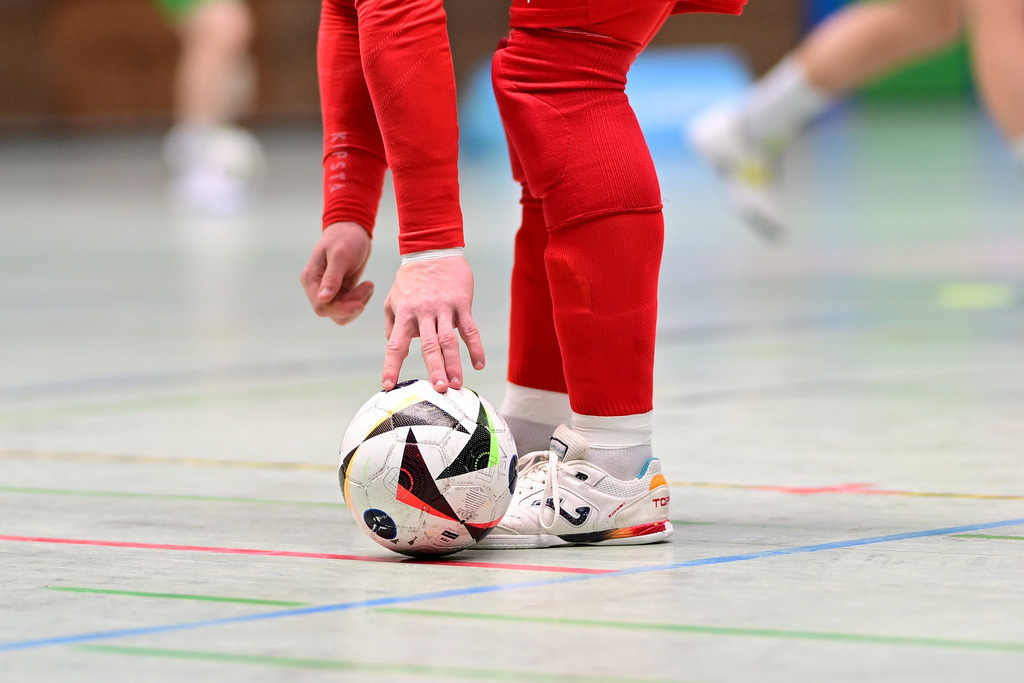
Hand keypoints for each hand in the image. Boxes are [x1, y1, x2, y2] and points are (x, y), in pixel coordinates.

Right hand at [301, 222, 373, 324]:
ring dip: (358, 303)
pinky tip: (368, 286)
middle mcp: (317, 288)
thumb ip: (332, 277)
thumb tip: (323, 298)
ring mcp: (329, 291)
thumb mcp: (340, 255)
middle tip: (368, 286)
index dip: (340, 310)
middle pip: (332, 312)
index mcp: (311, 279)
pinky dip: (361, 299)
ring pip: (342, 313)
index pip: (321, 306)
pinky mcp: (341, 291)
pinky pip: (349, 306)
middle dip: (351, 305)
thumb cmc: (345, 238)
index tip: (360, 305)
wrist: (353, 230)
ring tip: (369, 285)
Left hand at [382, 255, 484, 391]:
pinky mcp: (461, 304)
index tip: (388, 386)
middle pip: (429, 345)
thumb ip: (392, 323)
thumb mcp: (393, 298)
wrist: (433, 250)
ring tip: (457, 384)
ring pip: (450, 340)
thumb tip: (393, 344)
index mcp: (404, 314)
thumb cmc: (411, 278)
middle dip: (434, 368)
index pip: (395, 344)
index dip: (392, 365)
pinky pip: (470, 328)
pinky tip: (479, 364)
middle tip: (438, 390)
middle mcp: (424, 313)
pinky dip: (475, 347)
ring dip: (454, 363)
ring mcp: (444, 308)